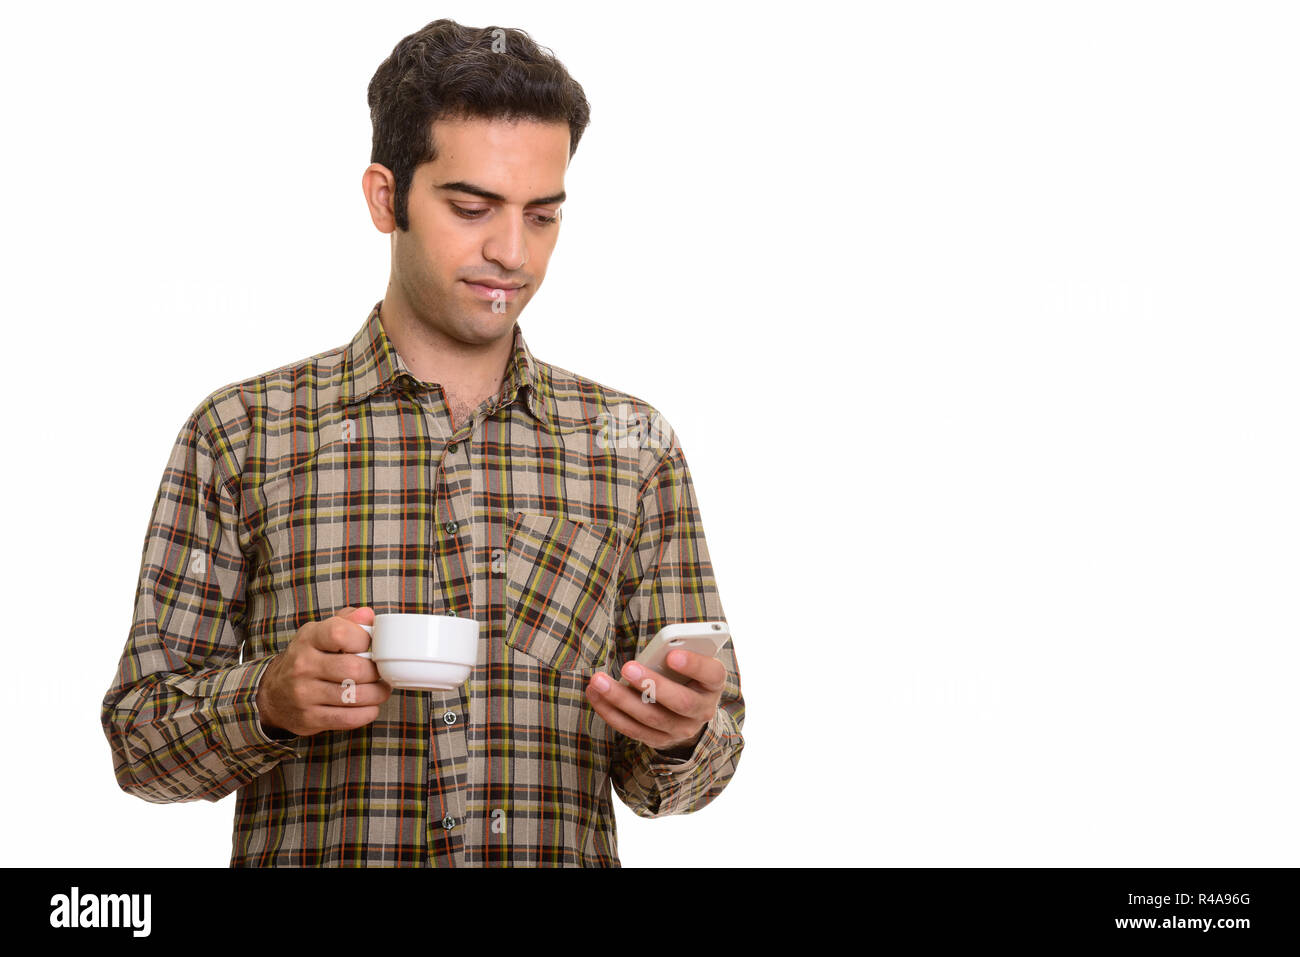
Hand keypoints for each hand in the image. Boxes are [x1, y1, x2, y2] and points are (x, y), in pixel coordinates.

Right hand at [255, 606, 392, 736]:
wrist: (274, 694)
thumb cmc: (308, 659)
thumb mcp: (320, 633)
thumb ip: (347, 621)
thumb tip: (368, 616)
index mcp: (308, 639)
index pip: (339, 633)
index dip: (364, 639)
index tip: (372, 646)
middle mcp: (303, 665)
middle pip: (353, 669)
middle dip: (376, 673)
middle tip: (382, 673)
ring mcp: (304, 694)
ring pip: (354, 696)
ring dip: (376, 694)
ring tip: (380, 690)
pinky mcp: (309, 718)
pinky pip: (348, 718)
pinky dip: (367, 713)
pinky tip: (370, 707)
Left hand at [584, 649, 724, 753]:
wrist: (688, 712)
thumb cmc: (685, 675)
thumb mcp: (689, 661)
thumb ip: (676, 653)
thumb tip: (652, 653)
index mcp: (713, 684)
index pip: (711, 674)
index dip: (694, 665)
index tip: (672, 655)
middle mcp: (701, 710)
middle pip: (680, 702)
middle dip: (652, 685)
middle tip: (627, 668)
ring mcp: (681, 729)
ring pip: (650, 717)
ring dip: (621, 699)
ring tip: (598, 681)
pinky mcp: (658, 739)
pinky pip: (632, 729)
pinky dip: (610, 712)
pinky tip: (595, 695)